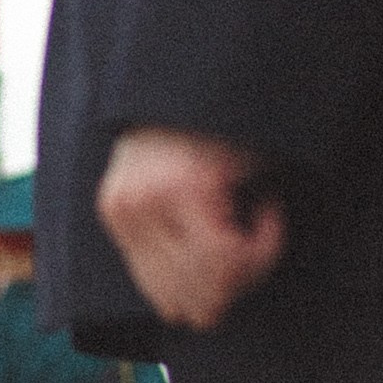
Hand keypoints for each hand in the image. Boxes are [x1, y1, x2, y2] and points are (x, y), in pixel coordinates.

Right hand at [97, 128, 285, 330]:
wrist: (178, 80)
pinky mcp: (112, 217)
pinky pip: (152, 285)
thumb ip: (259, 216)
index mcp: (182, 188)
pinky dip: (186, 276)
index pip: (227, 267)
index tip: (270, 210)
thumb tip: (248, 273)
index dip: (265, 250)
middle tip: (251, 227)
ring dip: (211, 278)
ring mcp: (120, 214)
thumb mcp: (260, 159)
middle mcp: (141, 206)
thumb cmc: (231, 116)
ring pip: (174, 302)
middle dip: (241, 271)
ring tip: (225, 233)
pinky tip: (201, 239)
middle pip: (202, 297)